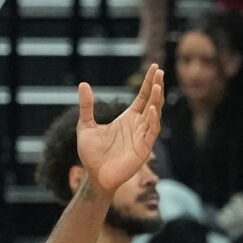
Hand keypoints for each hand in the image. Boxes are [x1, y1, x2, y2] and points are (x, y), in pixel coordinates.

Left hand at [71, 65, 165, 196]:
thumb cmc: (91, 154)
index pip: (143, 96)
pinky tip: (150, 108)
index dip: (149, 82)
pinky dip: (152, 119)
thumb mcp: (85, 125)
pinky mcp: (144, 147)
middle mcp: (138, 124)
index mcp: (128, 118)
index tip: (154, 67)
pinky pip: (151, 130)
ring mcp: (143, 135)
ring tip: (157, 86)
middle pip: (152, 101)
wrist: (93, 175)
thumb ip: (87, 106)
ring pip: (154, 114)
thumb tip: (83, 84)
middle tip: (159, 72)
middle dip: (156, 86)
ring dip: (156, 100)